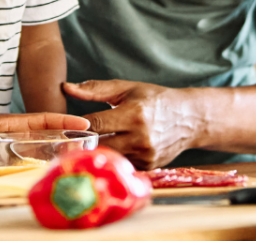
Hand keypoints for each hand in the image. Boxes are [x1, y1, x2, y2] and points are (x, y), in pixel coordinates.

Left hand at [0, 112, 90, 183]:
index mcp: (4, 126)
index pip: (37, 120)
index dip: (60, 121)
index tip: (81, 124)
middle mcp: (12, 140)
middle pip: (46, 138)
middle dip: (68, 140)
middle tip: (91, 146)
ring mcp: (11, 157)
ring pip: (42, 156)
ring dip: (61, 158)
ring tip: (82, 162)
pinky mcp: (8, 174)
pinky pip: (32, 173)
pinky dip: (46, 176)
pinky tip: (59, 181)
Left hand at [65, 80, 203, 169]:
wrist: (190, 118)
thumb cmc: (156, 99)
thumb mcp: (128, 88)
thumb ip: (95, 89)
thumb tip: (66, 87)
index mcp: (133, 114)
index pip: (95, 124)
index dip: (77, 127)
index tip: (65, 127)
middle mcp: (140, 137)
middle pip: (98, 145)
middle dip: (82, 143)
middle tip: (68, 141)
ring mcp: (145, 154)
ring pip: (108, 157)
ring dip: (96, 153)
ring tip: (84, 147)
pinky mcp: (149, 166)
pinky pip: (121, 165)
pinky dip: (112, 159)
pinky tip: (107, 153)